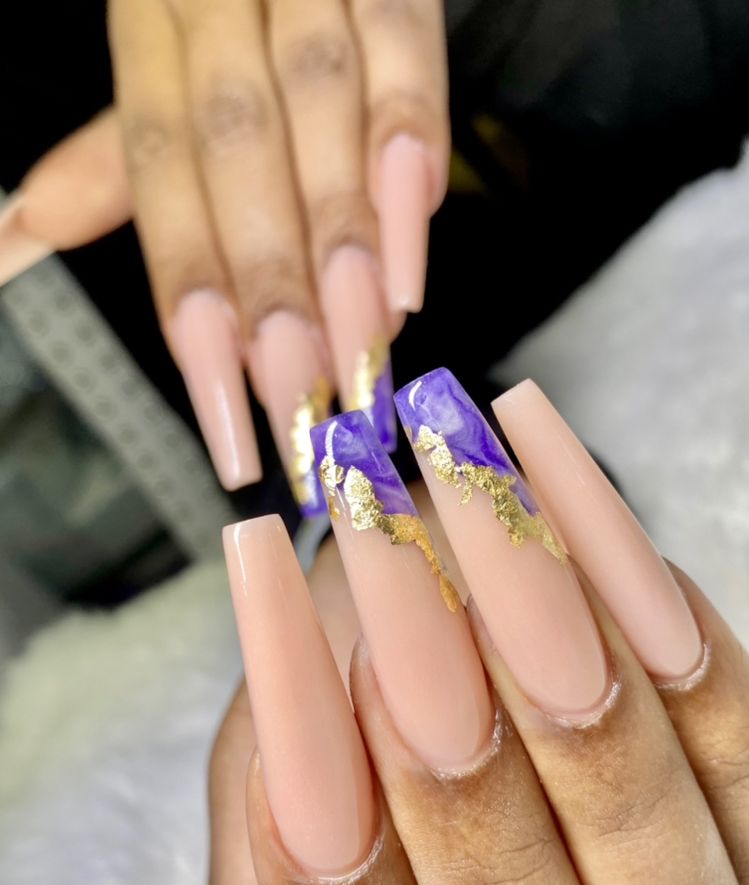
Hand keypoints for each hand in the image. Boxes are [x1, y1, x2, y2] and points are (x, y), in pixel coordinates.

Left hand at [1, 0, 448, 503]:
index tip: (234, 426)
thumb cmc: (224, 2)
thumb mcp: (168, 66)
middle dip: (273, 292)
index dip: (195, 308)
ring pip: (319, 105)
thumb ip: (114, 159)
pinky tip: (416, 225)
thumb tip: (22, 228)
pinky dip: (412, 130)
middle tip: (304, 405)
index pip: (159, 183)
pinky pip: (400, 36)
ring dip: (345, 235)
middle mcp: (210, 2)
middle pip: (236, 156)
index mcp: (148, 36)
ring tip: (364, 345)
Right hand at [213, 372, 748, 884]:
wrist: (468, 742)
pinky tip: (561, 479)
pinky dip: (636, 584)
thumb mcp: (275, 858)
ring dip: (539, 611)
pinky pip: (729, 718)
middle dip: (428, 681)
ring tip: (465, 469)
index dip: (307, 768)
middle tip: (376, 526)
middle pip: (505, 880)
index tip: (264, 589)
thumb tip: (273, 826)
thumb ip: (265, 863)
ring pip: (634, 797)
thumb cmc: (360, 799)